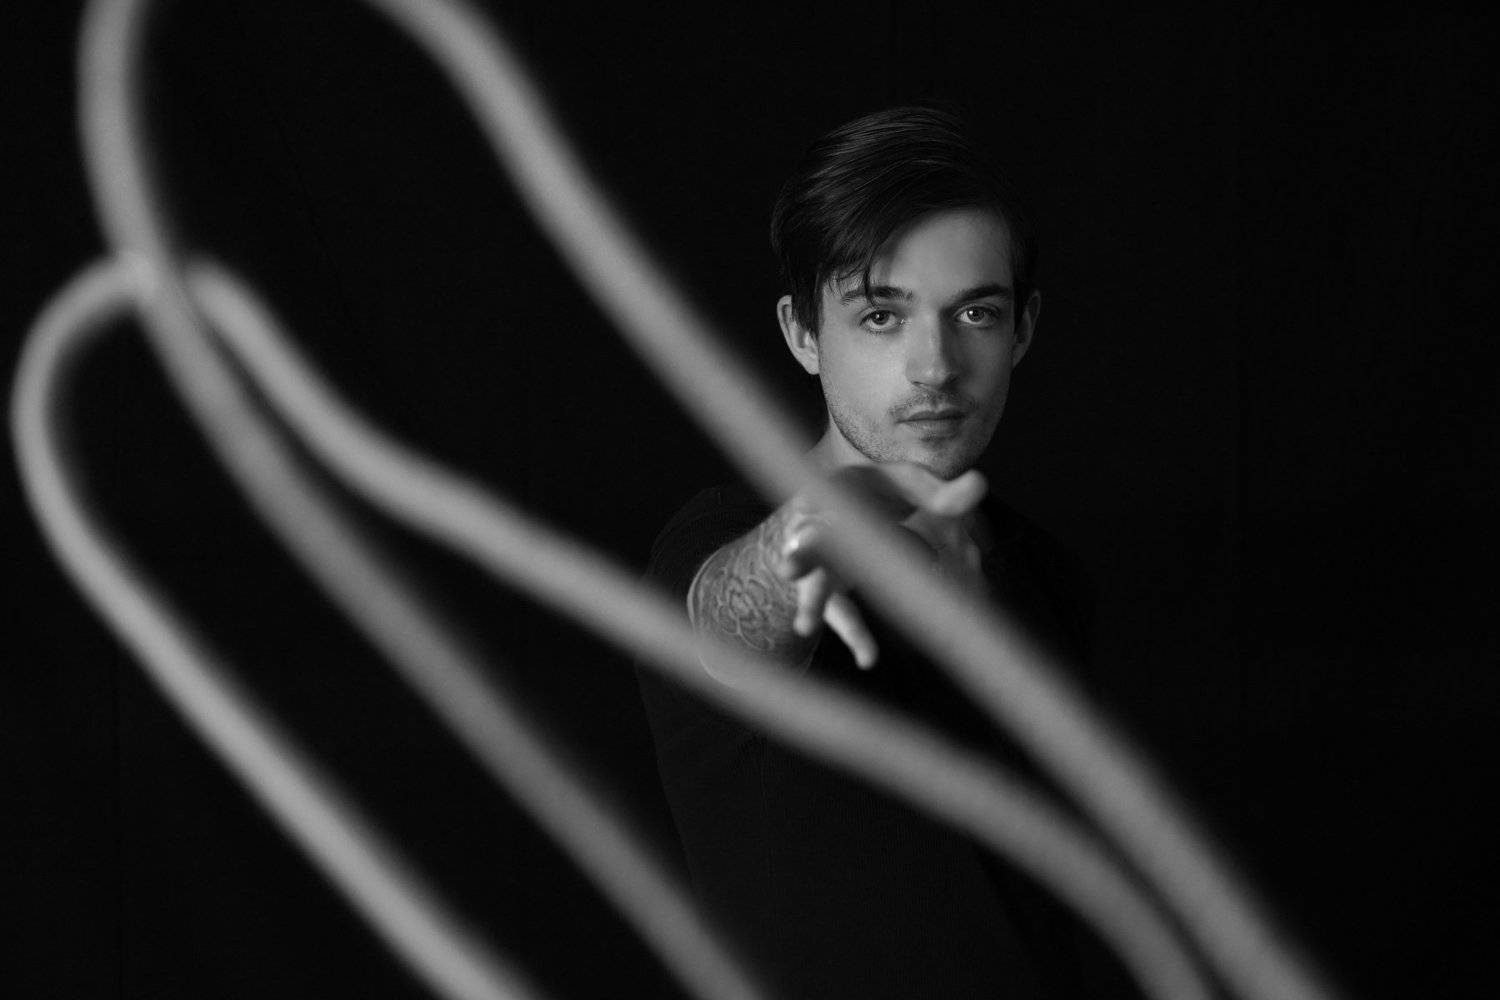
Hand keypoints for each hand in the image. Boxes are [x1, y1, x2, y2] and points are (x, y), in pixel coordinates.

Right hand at [775, 463, 987, 668]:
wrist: (848, 518)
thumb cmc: (880, 496)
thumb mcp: (908, 487)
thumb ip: (942, 494)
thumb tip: (980, 484)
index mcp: (841, 492)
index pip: (826, 497)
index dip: (817, 503)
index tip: (804, 507)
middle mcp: (824, 529)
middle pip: (809, 546)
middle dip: (800, 557)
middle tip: (787, 569)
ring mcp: (826, 568)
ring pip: (817, 586)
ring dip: (812, 604)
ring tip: (805, 624)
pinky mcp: (836, 597)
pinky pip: (846, 617)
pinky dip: (857, 636)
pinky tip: (869, 658)